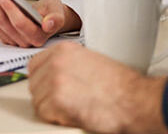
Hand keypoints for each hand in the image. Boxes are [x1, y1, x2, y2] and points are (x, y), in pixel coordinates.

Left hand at [0, 0, 80, 46]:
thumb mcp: (57, 10)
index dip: (9, 8)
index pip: (19, 23)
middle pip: (3, 22)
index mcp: (37, 37)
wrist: (47, 17)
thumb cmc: (52, 12)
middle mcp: (23, 42)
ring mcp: (11, 40)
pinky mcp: (3, 35)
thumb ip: (56, 18)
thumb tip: (48, 24)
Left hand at [28, 42, 167, 132]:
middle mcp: (57, 62)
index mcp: (64, 50)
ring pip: (38, 101)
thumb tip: (54, 75)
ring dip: (52, 108)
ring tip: (73, 107)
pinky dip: (57, 118)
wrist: (133, 100)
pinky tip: (74, 113)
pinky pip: (45, 114)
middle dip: (46, 95)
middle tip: (65, 101)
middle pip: (34, 84)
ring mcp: (55, 80)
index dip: (42, 79)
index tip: (49, 87)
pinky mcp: (57, 101)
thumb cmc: (121, 85)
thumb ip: (69, 64)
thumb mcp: (91, 61)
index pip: (34, 65)